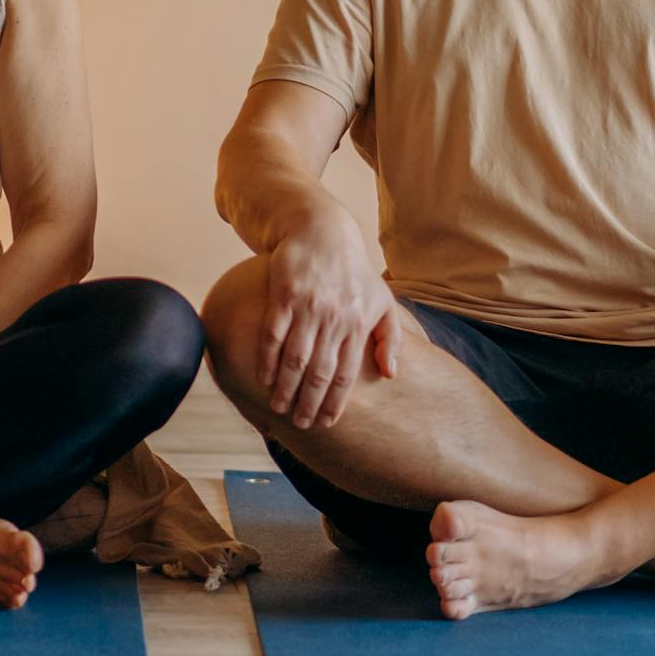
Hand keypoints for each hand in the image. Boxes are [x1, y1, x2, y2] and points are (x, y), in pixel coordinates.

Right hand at [259, 216, 406, 429]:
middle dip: (310, 403)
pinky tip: (262, 378)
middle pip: (319, 371)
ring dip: (286, 387)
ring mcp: (308, 307)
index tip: (328, 423)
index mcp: (358, 324)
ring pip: (295, 358)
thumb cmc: (355, 272)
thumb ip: (390, 339)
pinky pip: (273, 334)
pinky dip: (266, 359)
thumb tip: (391, 374)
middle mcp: (334, 318)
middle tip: (301, 424)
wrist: (322, 231)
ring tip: (279, 408)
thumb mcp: (383, 301)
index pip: (346, 374)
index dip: (336, 402)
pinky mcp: (284, 295)